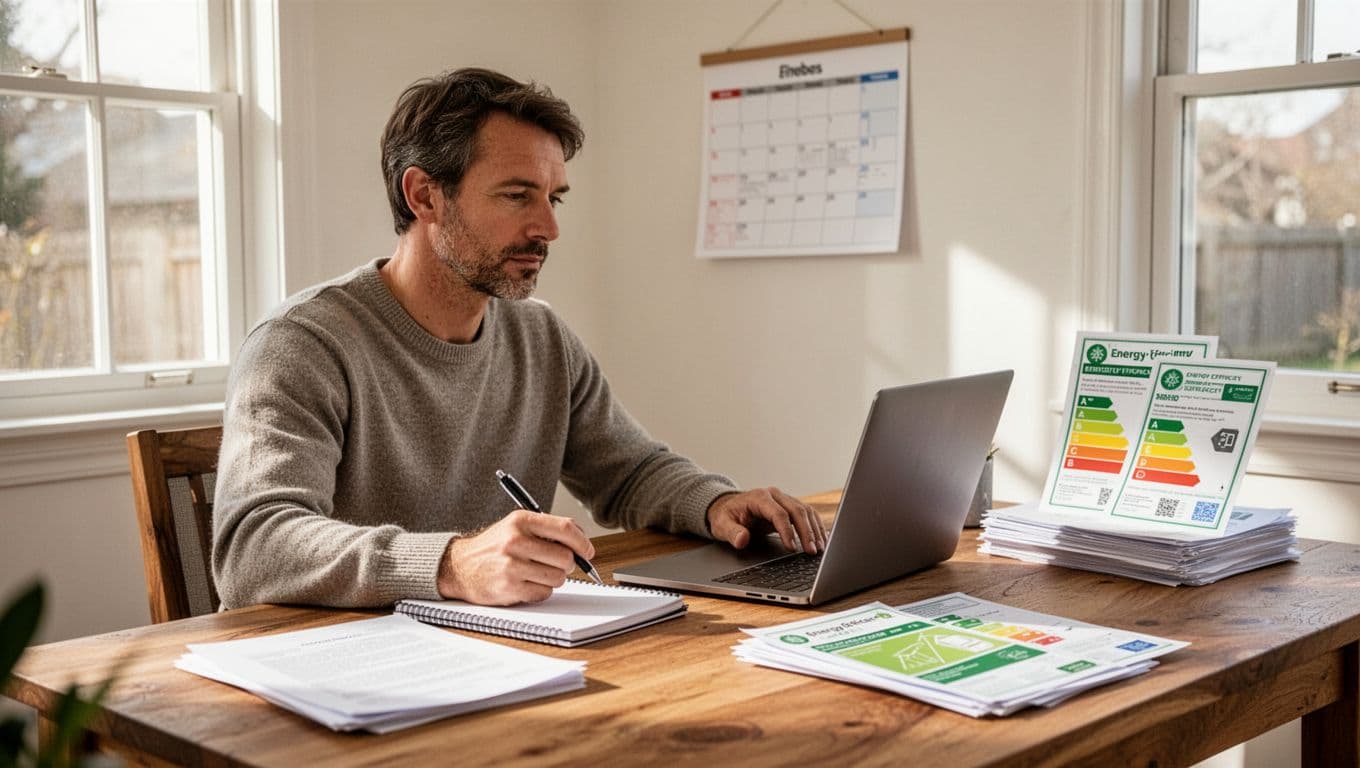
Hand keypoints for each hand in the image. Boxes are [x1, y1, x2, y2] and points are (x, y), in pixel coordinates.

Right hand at [436, 510, 596, 604]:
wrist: (459, 567)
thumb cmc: (493, 547)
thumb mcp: (516, 526)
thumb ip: (547, 529)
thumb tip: (582, 541)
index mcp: (521, 521)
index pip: (565, 529)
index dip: (583, 542)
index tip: (588, 552)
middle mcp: (516, 541)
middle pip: (565, 556)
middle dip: (568, 564)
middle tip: (558, 564)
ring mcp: (512, 565)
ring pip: (558, 577)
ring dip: (554, 579)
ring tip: (538, 573)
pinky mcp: (509, 588)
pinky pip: (544, 593)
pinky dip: (541, 591)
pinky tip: (527, 583)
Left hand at [706, 487, 826, 554]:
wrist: (728, 507)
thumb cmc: (726, 516)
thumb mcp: (722, 525)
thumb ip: (732, 532)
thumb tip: (742, 539)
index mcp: (759, 497)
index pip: (778, 513)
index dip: (787, 531)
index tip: (792, 548)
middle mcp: (775, 495)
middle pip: (797, 511)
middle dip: (806, 532)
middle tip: (811, 551)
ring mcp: (784, 499)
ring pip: (806, 511)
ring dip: (815, 530)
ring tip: (819, 549)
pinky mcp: (790, 506)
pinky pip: (808, 514)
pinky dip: (816, 527)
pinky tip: (820, 541)